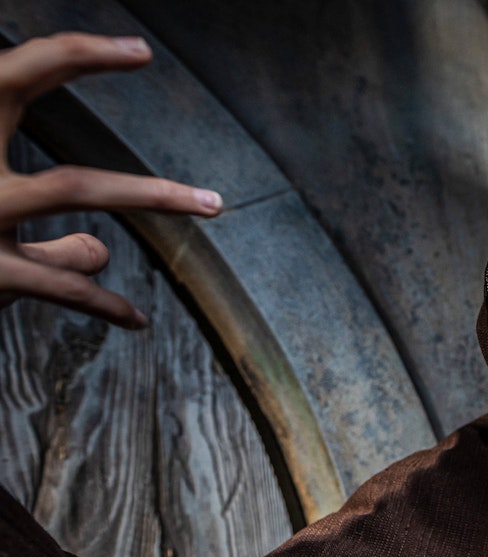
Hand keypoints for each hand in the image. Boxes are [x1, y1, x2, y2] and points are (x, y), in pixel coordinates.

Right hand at [0, 33, 222, 328]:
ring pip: (72, 184)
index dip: (71, 54)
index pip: (9, 72)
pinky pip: (60, 283)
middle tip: (146, 50)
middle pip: (14, 88)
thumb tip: (100, 250)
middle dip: (77, 55)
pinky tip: (136, 319)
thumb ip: (41, 243)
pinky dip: (104, 303)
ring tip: (212, 203)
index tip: (137, 52)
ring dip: (152, 191)